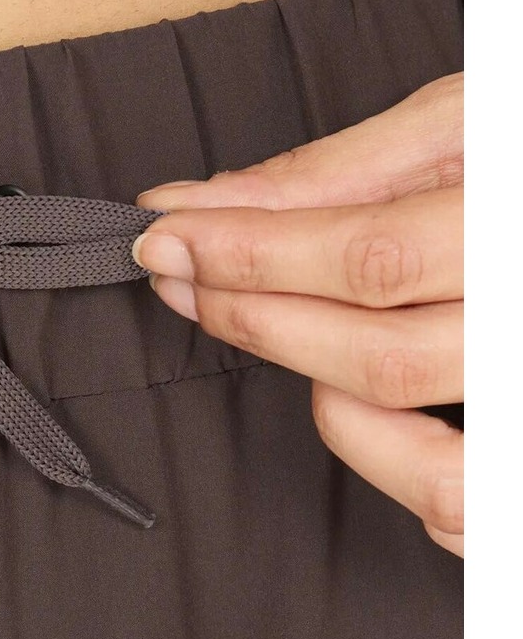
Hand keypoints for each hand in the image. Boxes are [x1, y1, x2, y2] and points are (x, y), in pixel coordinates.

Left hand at [131, 74, 462, 554]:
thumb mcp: (474, 125)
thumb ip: (341, 173)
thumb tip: (200, 200)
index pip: (375, 253)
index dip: (252, 249)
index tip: (165, 232)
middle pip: (383, 354)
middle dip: (256, 313)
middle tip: (180, 273)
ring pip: (425, 456)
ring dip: (315, 392)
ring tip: (269, 328)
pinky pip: (462, 513)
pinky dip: (384, 463)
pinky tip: (346, 401)